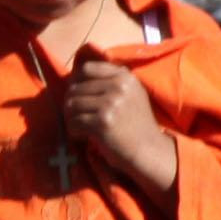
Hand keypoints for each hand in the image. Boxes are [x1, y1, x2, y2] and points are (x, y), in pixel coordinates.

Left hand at [61, 56, 181, 219]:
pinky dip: (74, 130)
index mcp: (124, 76)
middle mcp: (119, 86)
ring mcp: (111, 103)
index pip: (86, 68)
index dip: (76, 82)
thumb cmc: (135, 124)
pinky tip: (83, 136)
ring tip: (80, 126)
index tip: (79, 96)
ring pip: (71, 104)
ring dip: (71, 118)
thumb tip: (73, 76)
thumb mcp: (130, 94)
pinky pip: (74, 121)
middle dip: (72, 104)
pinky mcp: (103, 121)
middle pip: (74, 88)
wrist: (149, 151)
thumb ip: (108, 81)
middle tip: (78, 117)